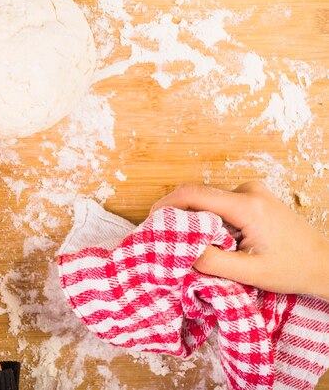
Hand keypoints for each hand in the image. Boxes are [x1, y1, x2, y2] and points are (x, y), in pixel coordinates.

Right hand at [151, 182, 328, 299]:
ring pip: (207, 201)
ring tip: (188, 245)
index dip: (166, 205)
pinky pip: (218, 204)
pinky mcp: (252, 198)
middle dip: (177, 216)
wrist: (324, 264)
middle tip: (164, 239)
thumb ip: (210, 261)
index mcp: (247, 205)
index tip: (150, 222)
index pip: (194, 194)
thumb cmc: (292, 269)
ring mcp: (251, 192)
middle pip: (198, 196)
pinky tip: (209, 241)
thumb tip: (177, 251)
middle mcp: (248, 190)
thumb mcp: (248, 272)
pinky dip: (207, 221)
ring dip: (193, 220)